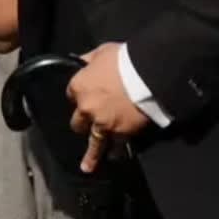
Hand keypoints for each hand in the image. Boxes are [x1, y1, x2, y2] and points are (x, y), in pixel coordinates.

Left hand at [68, 41, 149, 171]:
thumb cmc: (123, 59)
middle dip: (81, 124)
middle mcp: (86, 108)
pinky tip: (114, 159)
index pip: (71, 94)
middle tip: (84, 129)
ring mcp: (103, 124)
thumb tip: (79, 60)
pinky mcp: (122, 133)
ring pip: (94, 142)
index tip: (87, 97)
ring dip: (91, 155)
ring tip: (87, 167)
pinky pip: (117, 146)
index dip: (80, 96)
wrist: (147, 76)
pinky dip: (116, 152)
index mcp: (78, 86)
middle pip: (78, 122)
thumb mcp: (101, 52)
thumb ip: (88, 60)